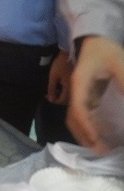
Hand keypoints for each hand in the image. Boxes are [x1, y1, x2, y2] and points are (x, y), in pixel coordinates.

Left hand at [46, 51, 72, 104]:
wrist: (70, 53)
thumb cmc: (60, 64)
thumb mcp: (53, 76)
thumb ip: (52, 89)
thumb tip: (50, 99)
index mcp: (70, 89)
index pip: (62, 101)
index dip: (53, 100)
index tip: (46, 96)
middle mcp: (76, 89)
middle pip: (66, 99)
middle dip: (57, 97)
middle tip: (49, 93)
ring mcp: (77, 85)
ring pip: (69, 95)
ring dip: (61, 94)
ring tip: (54, 89)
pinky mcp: (78, 81)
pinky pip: (71, 89)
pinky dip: (64, 89)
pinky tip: (60, 85)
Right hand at [67, 35, 123, 153]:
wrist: (93, 39)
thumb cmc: (105, 50)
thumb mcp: (120, 63)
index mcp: (80, 84)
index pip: (79, 110)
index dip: (88, 128)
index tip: (100, 143)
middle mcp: (75, 91)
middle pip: (72, 118)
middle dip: (84, 136)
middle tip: (102, 152)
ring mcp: (77, 92)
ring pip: (74, 118)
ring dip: (84, 133)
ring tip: (101, 147)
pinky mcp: (83, 94)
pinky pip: (81, 114)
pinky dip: (88, 126)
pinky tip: (102, 131)